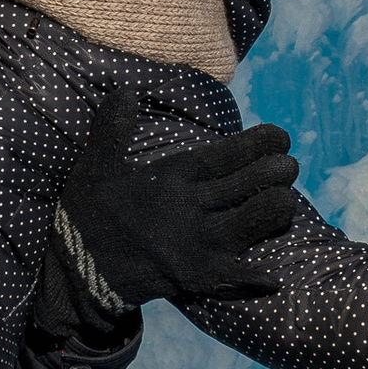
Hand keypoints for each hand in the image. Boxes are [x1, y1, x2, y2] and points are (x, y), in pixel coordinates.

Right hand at [55, 93, 302, 308]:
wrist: (76, 271)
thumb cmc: (89, 216)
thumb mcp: (94, 166)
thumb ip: (112, 129)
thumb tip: (128, 89)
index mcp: (171, 179)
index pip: (226, 155)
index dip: (258, 144)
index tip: (282, 135)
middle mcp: (190, 208)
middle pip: (247, 185)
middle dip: (276, 172)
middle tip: (290, 165)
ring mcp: (196, 245)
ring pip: (253, 223)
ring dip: (276, 210)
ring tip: (287, 199)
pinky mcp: (194, 277)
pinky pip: (233, 278)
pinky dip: (253, 279)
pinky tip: (275, 279)